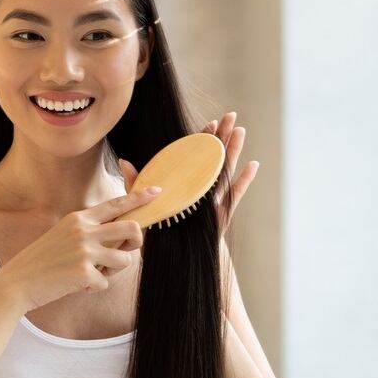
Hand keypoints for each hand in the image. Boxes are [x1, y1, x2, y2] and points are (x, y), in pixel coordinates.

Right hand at [0, 187, 159, 312]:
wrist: (17, 282)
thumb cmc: (44, 260)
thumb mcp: (65, 235)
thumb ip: (91, 231)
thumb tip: (122, 234)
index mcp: (80, 218)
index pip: (116, 204)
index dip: (139, 198)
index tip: (156, 191)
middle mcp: (84, 230)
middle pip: (132, 229)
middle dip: (136, 243)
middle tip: (123, 252)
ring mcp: (84, 251)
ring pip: (124, 259)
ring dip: (113, 271)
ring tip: (92, 273)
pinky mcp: (83, 272)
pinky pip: (106, 282)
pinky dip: (94, 287)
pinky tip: (76, 285)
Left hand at [116, 112, 257, 237]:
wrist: (176, 261)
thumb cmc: (161, 235)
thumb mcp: (145, 207)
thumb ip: (136, 185)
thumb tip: (124, 162)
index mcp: (186, 185)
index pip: (195, 157)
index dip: (202, 139)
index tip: (209, 122)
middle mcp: (202, 189)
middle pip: (214, 158)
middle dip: (222, 136)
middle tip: (231, 116)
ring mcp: (214, 201)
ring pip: (225, 171)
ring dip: (234, 150)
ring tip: (241, 131)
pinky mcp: (222, 214)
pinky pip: (235, 195)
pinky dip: (244, 180)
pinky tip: (253, 165)